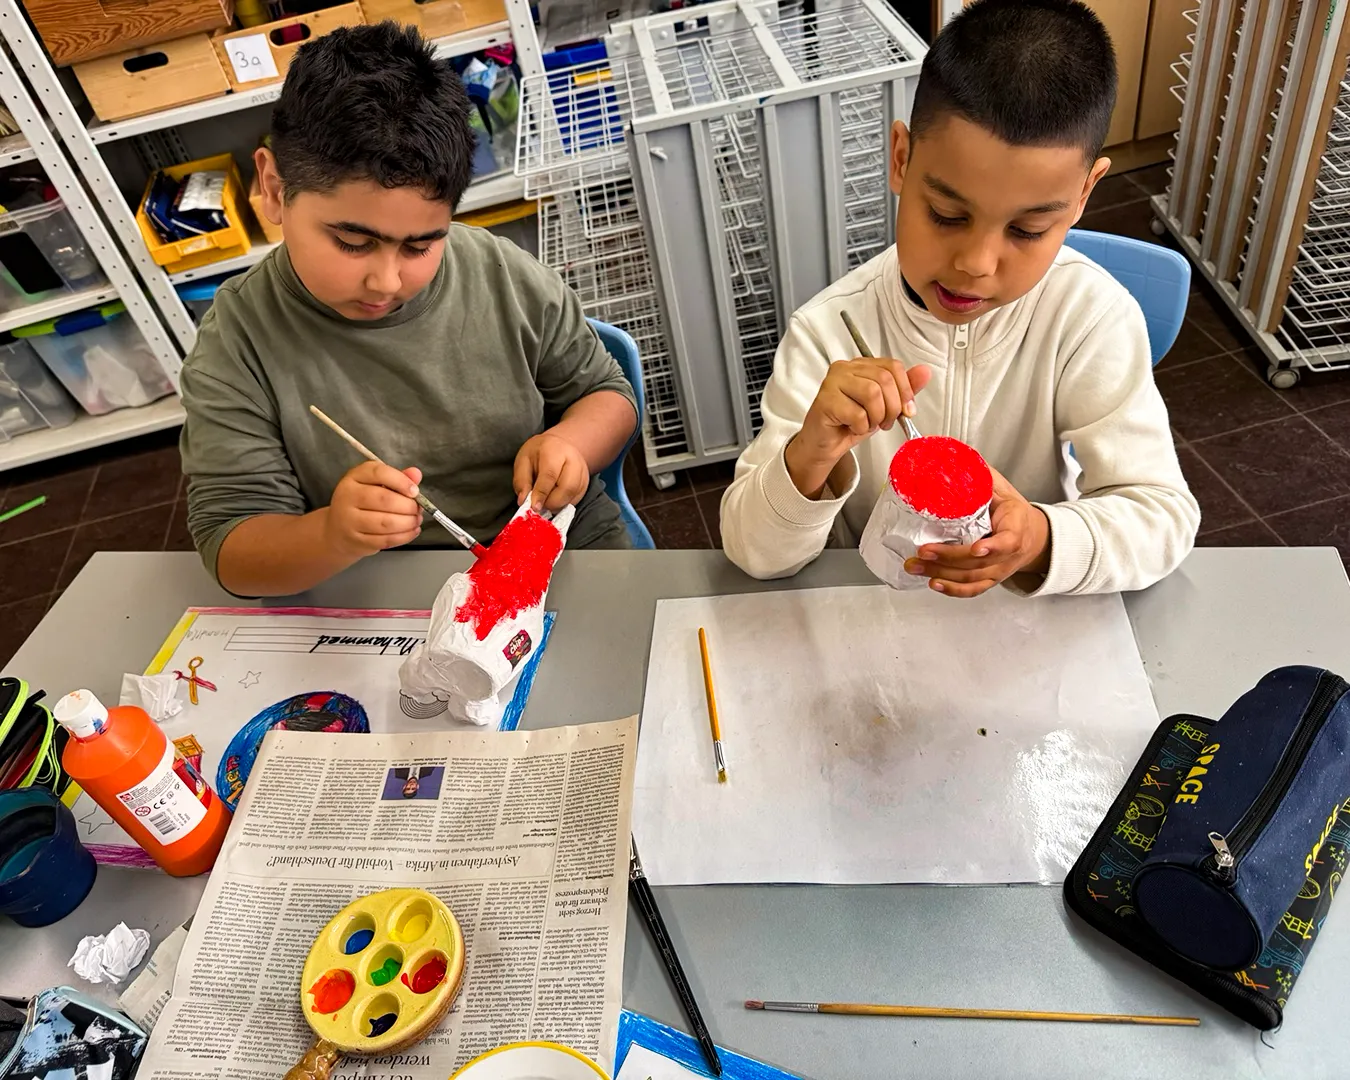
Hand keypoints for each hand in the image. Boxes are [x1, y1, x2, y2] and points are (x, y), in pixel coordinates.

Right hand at [323, 462, 422, 557]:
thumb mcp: (376, 484)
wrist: (337, 531)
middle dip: (409, 506)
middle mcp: (348, 496)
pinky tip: (411, 531)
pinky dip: (404, 536)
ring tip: (416, 520)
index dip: (401, 481)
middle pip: (385, 499)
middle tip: (418, 509)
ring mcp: (350, 520)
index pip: (379, 473)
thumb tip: (416, 474)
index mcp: (354, 477)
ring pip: (386, 522)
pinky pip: (385, 539)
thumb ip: (398, 478)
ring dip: (408, 522)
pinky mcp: (356, 540)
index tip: (415, 491)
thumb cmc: (362, 504)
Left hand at [514, 432, 589, 511]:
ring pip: (573, 495)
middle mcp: (573, 459)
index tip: (534, 507)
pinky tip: (555, 501)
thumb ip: (522, 481)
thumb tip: (523, 501)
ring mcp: (582, 471)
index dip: (542, 493)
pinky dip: (564, 504)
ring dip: (558, 505)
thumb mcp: (523, 461)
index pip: (550, 475)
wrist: (557, 446)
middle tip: (540, 507)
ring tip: (546, 503)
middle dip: (552, 502)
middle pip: (567, 487)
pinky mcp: (586, 481)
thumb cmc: (538, 454)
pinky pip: (577, 498)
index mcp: (554, 450)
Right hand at [785, 357, 931, 496]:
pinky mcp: (825, 401)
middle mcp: (845, 369)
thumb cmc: (851, 423)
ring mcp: (832, 382)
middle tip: (886, 422)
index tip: (907, 409)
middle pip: (884, 379)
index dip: (905, 389)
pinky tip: (853, 427)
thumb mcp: (884, 406)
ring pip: (872, 393)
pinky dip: (861, 426)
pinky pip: (857, 413)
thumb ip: (904, 388)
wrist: (825, 444)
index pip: (892, 366)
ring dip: (877, 417)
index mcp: (861, 365)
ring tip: (869, 424)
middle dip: (893, 407)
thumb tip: (924, 371)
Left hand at [904, 468, 1050, 597]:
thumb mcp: (1003, 489)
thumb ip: (981, 476)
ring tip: (916, 566)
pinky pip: (972, 590)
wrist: (1033, 536)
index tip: (977, 548)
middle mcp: (1008, 555)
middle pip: (979, 564)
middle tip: (923, 551)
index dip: (992, 548)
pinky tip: (933, 584)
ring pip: (971, 578)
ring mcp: (998, 570)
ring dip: (941, 574)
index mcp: (1016, 528)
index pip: (1007, 542)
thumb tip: (953, 457)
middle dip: (948, 559)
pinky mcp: (989, 579)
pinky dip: (952, 590)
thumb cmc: (1014, 511)